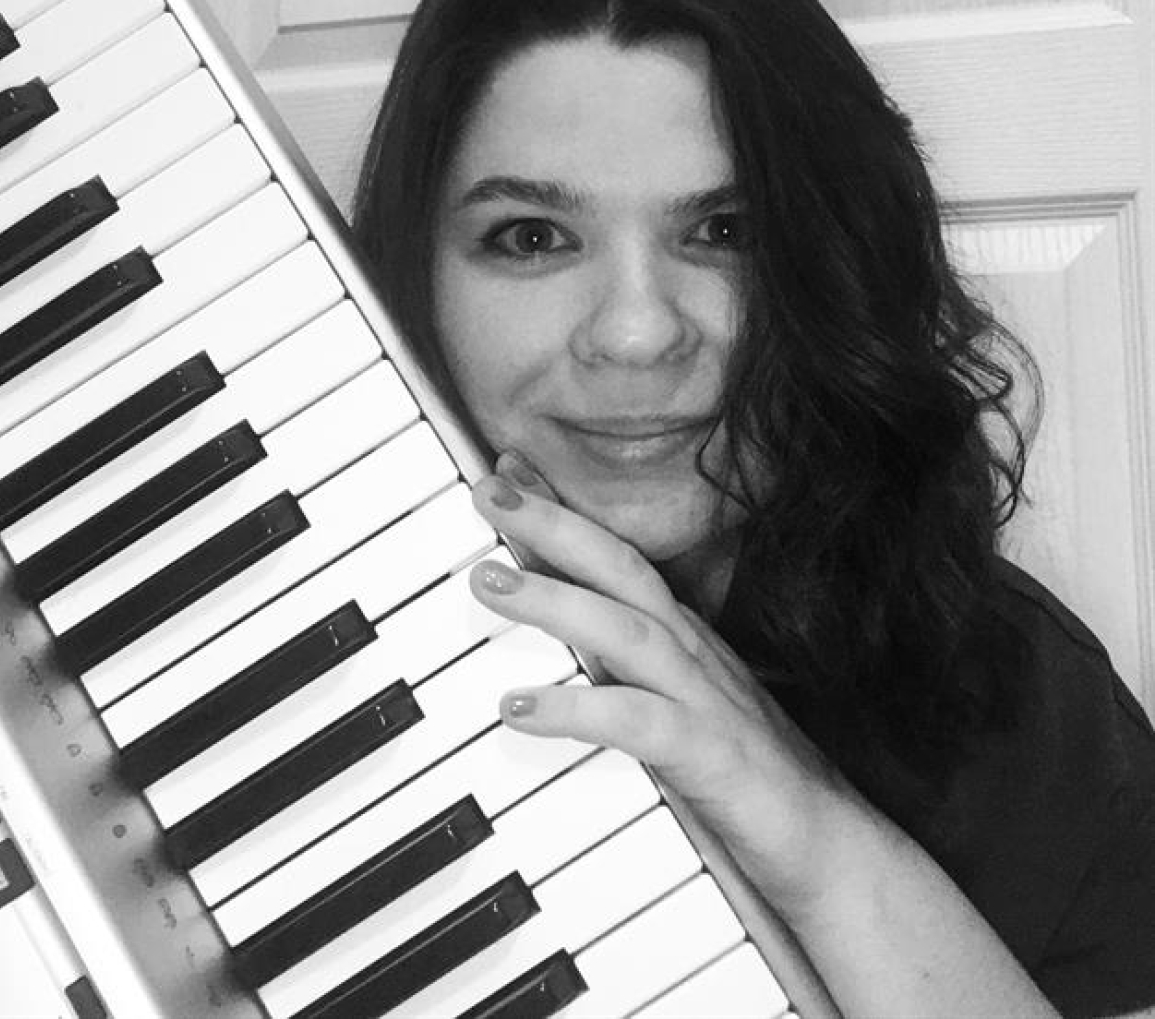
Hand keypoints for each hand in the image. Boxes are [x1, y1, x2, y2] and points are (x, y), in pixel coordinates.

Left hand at [469, 453, 866, 922]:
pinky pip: (637, 724)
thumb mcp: (673, 705)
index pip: (617, 555)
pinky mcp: (711, 756)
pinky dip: (578, 709)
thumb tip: (561, 640)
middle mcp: (692, 653)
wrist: (830, 845)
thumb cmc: (742, 773)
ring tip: (488, 581)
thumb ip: (621, 666)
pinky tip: (517, 706)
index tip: (506, 471)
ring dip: (555, 599)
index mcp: (683, 637)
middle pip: (620, 568)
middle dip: (554, 523)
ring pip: (625, 631)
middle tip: (487, 489)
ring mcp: (705, 699)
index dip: (564, 510)